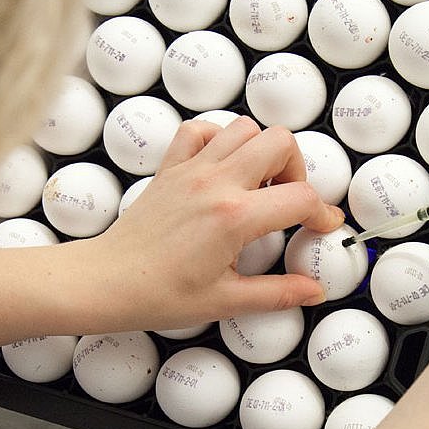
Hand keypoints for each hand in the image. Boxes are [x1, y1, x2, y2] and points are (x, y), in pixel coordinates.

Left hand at [85, 116, 344, 329]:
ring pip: (244, 128)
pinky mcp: (170, 168)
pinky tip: (222, 169)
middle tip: (288, 201)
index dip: (322, 213)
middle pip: (279, 142)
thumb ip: (277, 293)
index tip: (323, 226)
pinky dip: (218, 139)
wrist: (105, 282)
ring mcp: (191, 170)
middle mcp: (215, 183)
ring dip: (261, 150)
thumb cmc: (157, 294)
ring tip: (258, 185)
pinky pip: (200, 131)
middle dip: (296, 169)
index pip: (300, 197)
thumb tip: (313, 291)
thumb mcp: (225, 300)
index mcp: (234, 217)